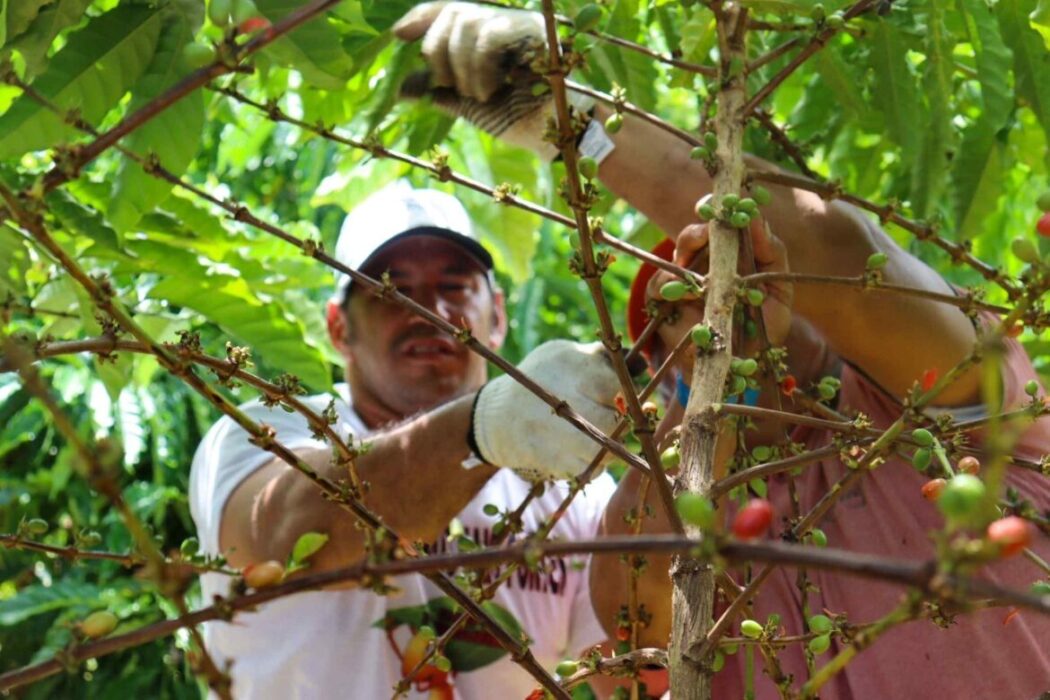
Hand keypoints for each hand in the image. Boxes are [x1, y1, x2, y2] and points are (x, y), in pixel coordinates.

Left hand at [393, 2, 591, 158]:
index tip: (398, 35)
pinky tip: (491, 89)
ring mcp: (517, 24)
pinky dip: (480, 66)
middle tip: (449, 84)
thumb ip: (439, 91)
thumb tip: (401, 88)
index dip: (421, 17)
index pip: (447, 10)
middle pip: (452, 12)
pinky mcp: (532, 32)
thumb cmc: (518, 118)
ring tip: (477, 94)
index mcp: (485, 35)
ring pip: (467, 23)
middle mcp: (501, 22)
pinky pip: (489, 36)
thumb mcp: (468, 104)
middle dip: (438, 50)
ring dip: (461, 65)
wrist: (554, 133)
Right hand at [471, 340, 619, 479]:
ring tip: (594, 433)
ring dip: (609, 444)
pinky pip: (592, 469)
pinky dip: (592, 462)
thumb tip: (642, 367)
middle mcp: (567, 400)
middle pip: (614, 420)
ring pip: (607, 449)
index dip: (622, 394)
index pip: (618, 385)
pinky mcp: (556, 462)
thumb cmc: (540, 379)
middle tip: (609, 418)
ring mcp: (560, 435)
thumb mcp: (565, 355)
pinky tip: (578, 448)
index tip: (614, 397)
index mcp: (573, 366)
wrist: (496, 417)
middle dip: (618, 422)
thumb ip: (602, 358)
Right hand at [648, 217, 792, 374]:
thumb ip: (773, 254)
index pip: (726, 222)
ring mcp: (684, 277)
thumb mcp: (778, 292)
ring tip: (699, 259)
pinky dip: (671, 282)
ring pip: (679, 250)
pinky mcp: (664, 299)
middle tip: (711, 230)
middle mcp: (707, 260)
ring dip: (688, 249)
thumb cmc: (759, 328)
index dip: (724, 208)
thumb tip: (757, 217)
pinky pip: (660, 282)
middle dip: (703, 227)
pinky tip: (686, 290)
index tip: (732, 205)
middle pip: (698, 231)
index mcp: (735, 253)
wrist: (737, 367)